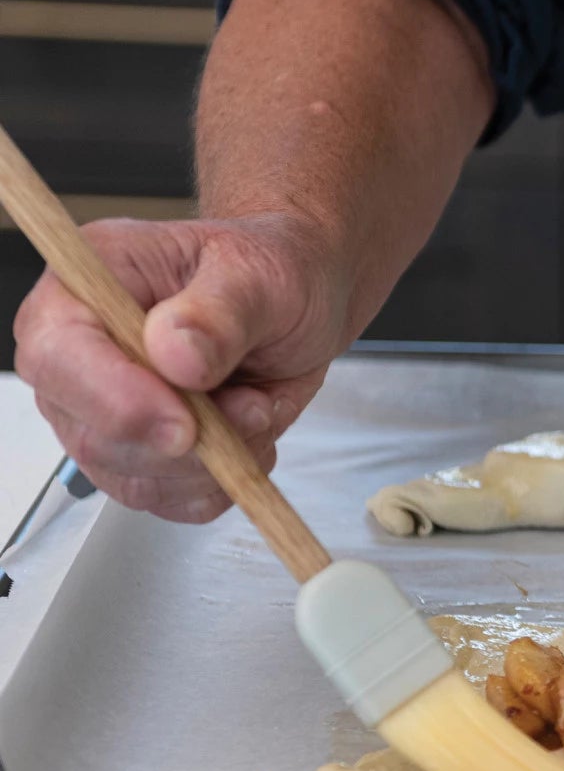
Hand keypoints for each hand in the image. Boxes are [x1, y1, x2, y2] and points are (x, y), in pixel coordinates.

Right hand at [13, 214, 349, 522]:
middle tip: (251, 409)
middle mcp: (81, 354)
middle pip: (90, 435)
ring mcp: (104, 411)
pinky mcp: (141, 455)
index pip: (58, 355)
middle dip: (182, 443)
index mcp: (85, 284)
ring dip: (213, 462)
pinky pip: (170, 499)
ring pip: (133, 479)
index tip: (185, 423)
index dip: (114, 400)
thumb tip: (174, 352)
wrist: (297, 301)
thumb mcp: (261, 274)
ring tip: (258, 407)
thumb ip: (219, 312)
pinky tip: (249, 436)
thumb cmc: (268, 270)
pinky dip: (222, 482)